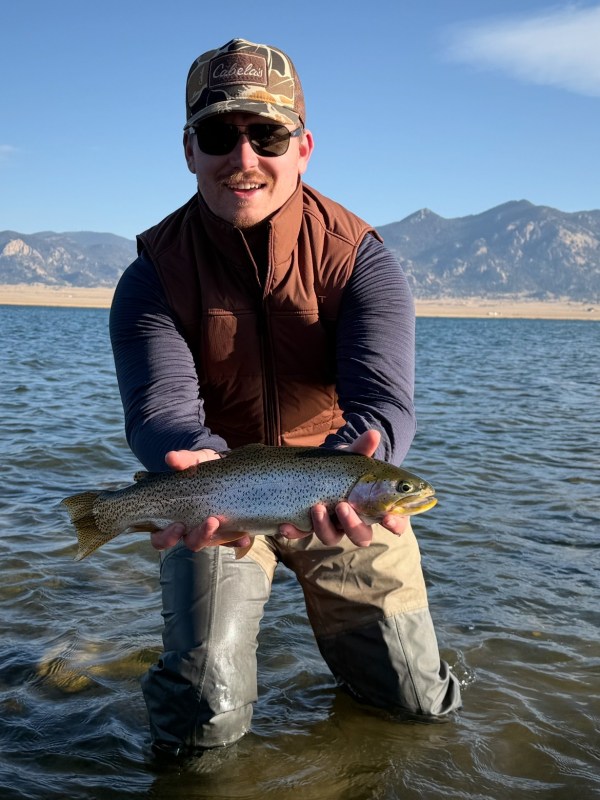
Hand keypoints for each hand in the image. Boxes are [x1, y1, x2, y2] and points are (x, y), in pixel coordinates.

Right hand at [150, 449, 252, 552]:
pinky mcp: (226, 529)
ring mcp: (209, 530)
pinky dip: (237, 541)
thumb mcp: (191, 462)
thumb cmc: (198, 468)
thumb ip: (182, 461)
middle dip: (199, 536)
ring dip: (219, 538)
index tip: (178, 526)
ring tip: (225, 523)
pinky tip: (244, 539)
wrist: (219, 464)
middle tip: (210, 522)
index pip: (161, 537)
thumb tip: (170, 457)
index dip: (166, 537)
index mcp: (172, 519)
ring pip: (210, 542)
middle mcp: (189, 529)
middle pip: (190, 542)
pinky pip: (231, 539)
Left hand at [279, 430, 408, 547]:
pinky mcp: (310, 525)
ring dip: (324, 526)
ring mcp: (332, 525)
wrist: (321, 466)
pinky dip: (294, 532)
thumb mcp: (353, 455)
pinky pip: (303, 533)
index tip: (387, 518)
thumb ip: (363, 448)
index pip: (394, 523)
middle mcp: (356, 521)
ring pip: (332, 537)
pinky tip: (285, 526)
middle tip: (343, 506)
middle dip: (352, 524)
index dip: (395, 524)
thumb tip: (373, 434)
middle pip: (361, 535)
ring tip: (317, 507)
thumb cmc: (345, 465)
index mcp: (376, 507)